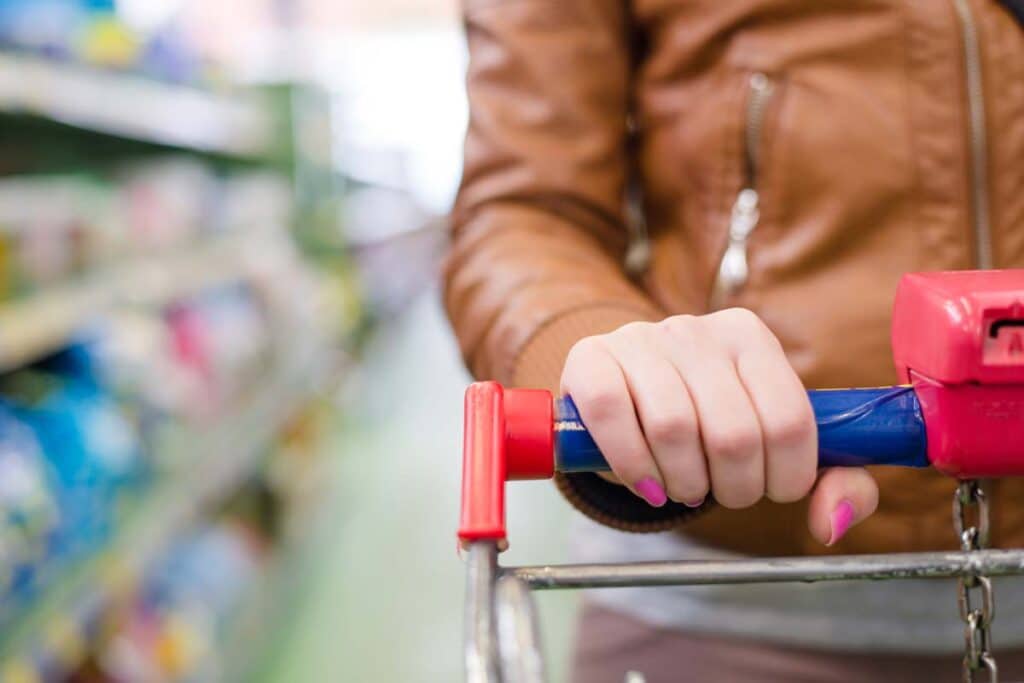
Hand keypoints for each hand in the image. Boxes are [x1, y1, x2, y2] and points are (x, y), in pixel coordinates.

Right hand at [560, 309, 878, 545]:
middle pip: (734, 433)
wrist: (624, 396)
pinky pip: (612, 414)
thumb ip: (833, 481)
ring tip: (682, 488)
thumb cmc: (704, 425)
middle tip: (720, 493)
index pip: (789, 420)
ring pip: (673, 428)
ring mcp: (639, 339)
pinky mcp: (591, 358)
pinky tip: (645, 483)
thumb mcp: (773, 446)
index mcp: (749, 337)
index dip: (784, 477)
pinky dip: (632, 465)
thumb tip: (830, 522)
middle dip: (734, 488)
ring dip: (683, 483)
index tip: (769, 490)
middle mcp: (695, 329)